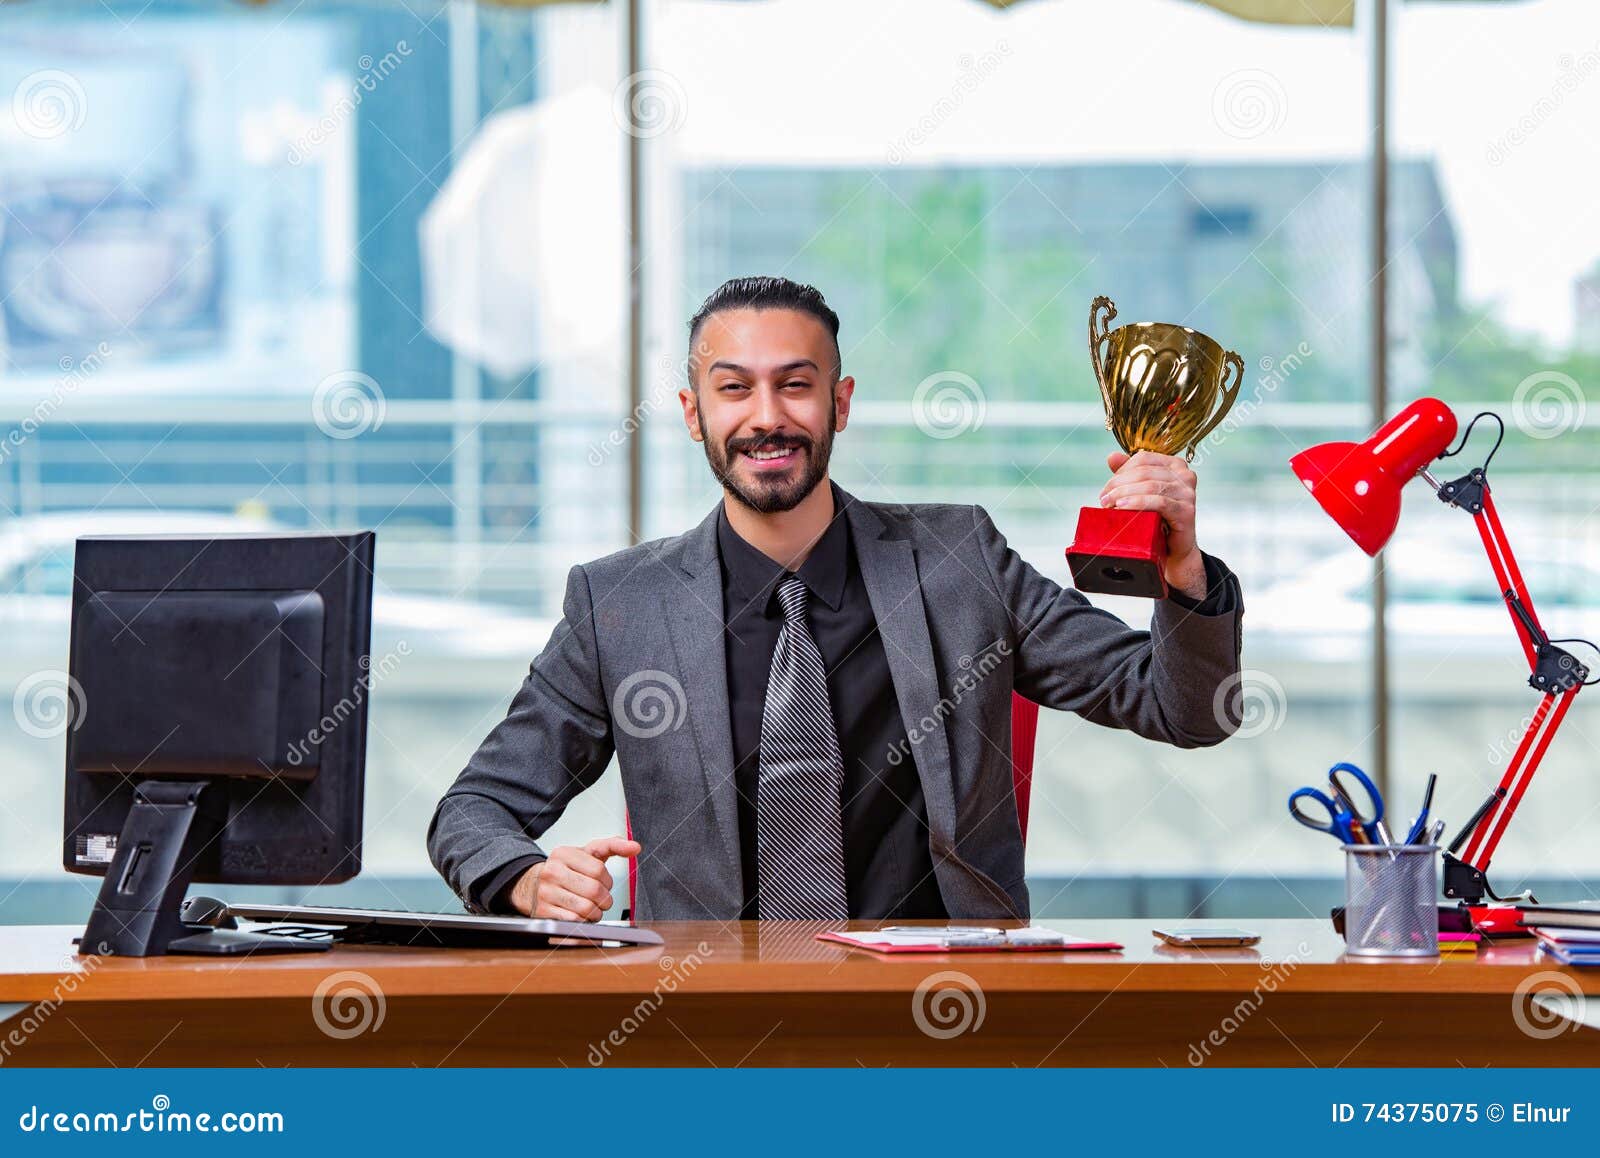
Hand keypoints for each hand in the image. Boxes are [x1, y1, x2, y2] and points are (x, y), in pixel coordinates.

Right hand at [509, 836, 641, 920]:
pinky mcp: (543, 913)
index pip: (599, 870)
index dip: (608, 880)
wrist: (533, 885)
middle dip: (604, 899)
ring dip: (595, 913)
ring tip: (592, 908)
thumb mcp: (588, 854)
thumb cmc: (567, 870)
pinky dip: (583, 922)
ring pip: (586, 909)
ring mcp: (545, 892)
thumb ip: (613, 846)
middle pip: (594, 890)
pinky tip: (580, 915)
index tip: (604, 883)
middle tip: (601, 899)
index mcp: (563, 853)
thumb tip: (635, 847)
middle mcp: (551, 871)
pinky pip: (574, 922)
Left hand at [1099, 450, 1206, 599]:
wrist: (1171, 547)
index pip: (1143, 459)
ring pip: (1150, 486)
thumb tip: (1112, 456)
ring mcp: (1188, 492)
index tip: (1107, 489)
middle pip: (1144, 472)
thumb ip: (1128, 473)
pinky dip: (1138, 503)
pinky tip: (1123, 507)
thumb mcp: (1140, 492)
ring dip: (1124, 494)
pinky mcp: (1187, 511)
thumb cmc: (1155, 517)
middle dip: (1119, 484)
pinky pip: (1159, 502)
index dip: (1121, 472)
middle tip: (1104, 499)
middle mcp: (1185, 475)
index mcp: (1174, 465)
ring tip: (1109, 505)